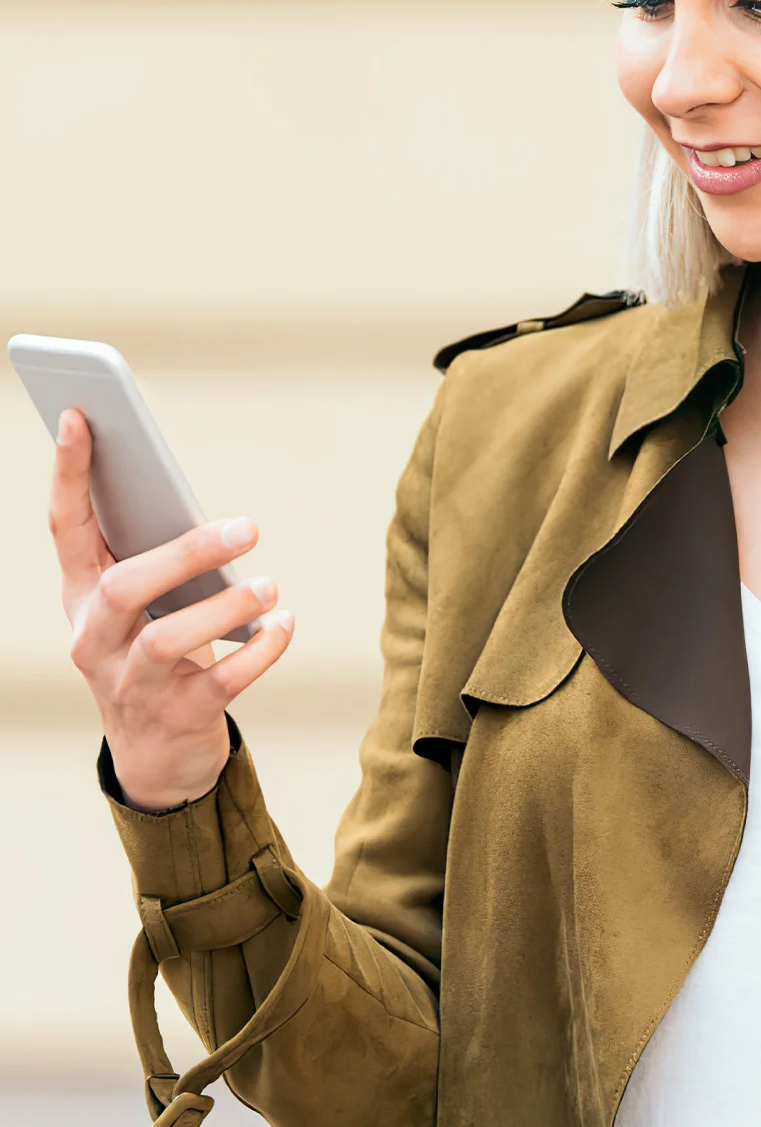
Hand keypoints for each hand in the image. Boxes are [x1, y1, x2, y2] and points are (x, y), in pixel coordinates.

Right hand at [51, 407, 295, 810]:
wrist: (158, 755)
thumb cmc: (156, 653)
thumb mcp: (143, 606)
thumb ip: (155, 557)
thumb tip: (195, 502)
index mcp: (82, 597)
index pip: (64, 528)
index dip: (68, 474)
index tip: (78, 416)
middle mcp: (95, 640)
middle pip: (124, 588)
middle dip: (186, 553)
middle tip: (247, 528)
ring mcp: (132, 684)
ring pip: (169, 640)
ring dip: (227, 607)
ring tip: (268, 586)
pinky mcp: (179, 717)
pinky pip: (223, 682)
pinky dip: (263, 650)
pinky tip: (284, 624)